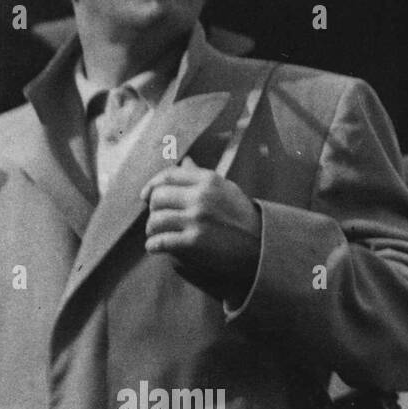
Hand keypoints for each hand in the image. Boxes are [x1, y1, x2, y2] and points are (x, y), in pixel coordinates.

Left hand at [141, 158, 260, 303]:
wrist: (262, 247)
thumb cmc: (243, 218)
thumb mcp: (226, 190)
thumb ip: (202, 177)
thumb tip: (185, 161)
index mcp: (208, 180)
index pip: (168, 175)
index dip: (152, 185)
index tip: (145, 196)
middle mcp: (201, 197)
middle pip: (158, 197)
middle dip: (153, 210)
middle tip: (156, 220)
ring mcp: (197, 220)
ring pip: (156, 220)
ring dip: (151, 230)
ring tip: (155, 235)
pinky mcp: (194, 243)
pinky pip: (161, 241)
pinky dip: (153, 245)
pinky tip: (155, 247)